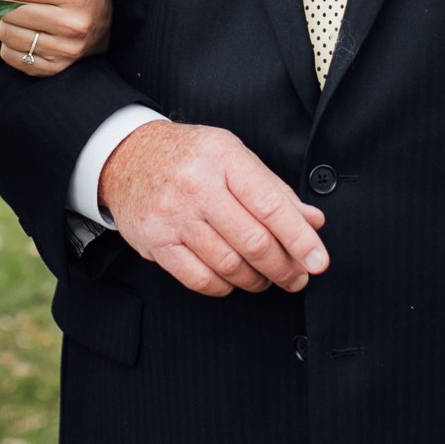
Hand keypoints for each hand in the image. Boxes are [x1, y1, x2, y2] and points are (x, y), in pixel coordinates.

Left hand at [0, 0, 110, 74]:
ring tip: (22, 14)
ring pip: (6, 34)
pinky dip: (10, 44)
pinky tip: (25, 33)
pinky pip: (10, 56)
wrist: (106, 23)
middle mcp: (71, 24)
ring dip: (7, 22)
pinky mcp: (53, 68)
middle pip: (7, 10)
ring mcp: (63, 50)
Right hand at [96, 120, 327, 295]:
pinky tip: (233, 280)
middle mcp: (196, 186)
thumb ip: (273, 190)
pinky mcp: (155, 242)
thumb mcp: (233, 156)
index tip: (318, 262)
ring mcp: (173, 216)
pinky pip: (200, 279)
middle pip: (254, 242)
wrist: (126, 157)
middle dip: (284, 268)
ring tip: (267, 278)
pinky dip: (225, 287)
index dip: (300, 240)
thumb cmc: (189, 156)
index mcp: (223, 158)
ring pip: (229, 265)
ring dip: (257, 280)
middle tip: (298, 277)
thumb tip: (312, 222)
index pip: (271, 206)